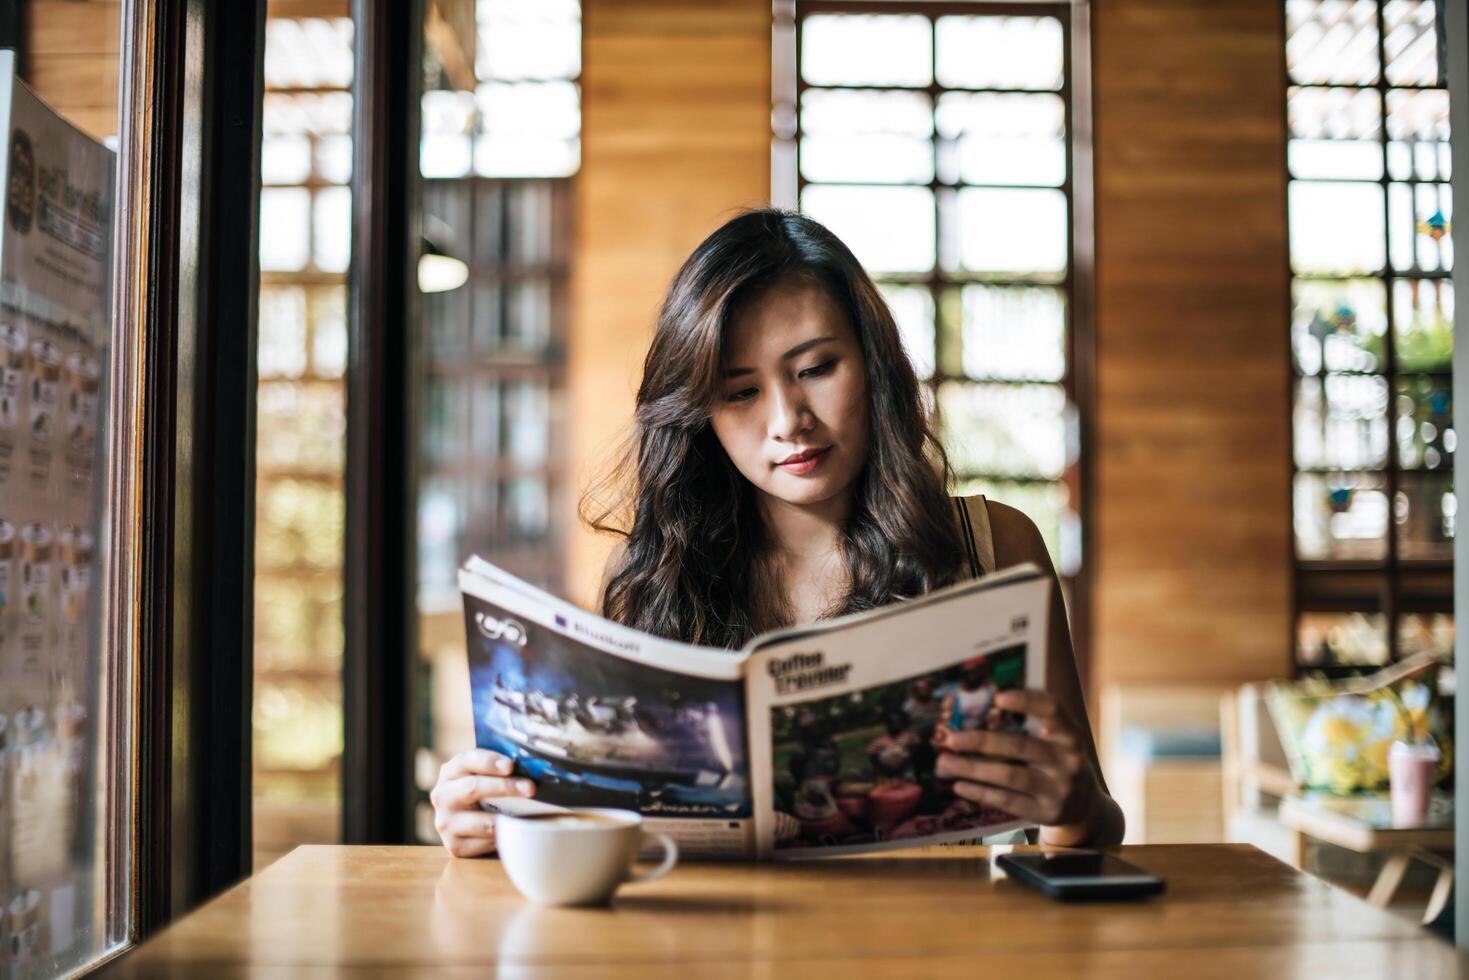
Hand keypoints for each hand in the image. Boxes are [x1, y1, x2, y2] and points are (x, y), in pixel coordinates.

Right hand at [430, 749, 536, 857]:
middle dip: (504, 787)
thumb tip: (533, 766)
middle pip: (473, 788)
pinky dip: (503, 838)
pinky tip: (515, 832)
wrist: (465, 821)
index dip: (489, 761)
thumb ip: (501, 767)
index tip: (511, 766)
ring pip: (482, 822)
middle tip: (530, 788)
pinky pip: (485, 843)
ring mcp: (446, 822)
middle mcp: (442, 796)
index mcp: (451, 771)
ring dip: (509, 818)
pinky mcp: (455, 846)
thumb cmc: (483, 791)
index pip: (467, 760)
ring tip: (530, 815)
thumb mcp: (484, 774)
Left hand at [933, 690, 1097, 829]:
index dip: (1027, 701)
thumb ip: (1035, 722)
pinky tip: (959, 786)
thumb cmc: (1058, 760)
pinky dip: (980, 793)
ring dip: (972, 769)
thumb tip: (984, 704)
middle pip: (1020, 746)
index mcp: (1071, 735)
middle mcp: (1068, 761)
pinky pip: (1007, 801)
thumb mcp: (1059, 739)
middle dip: (981, 742)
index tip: (998, 697)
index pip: (1052, 711)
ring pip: (1009, 776)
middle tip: (951, 738)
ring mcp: (1058, 789)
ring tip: (945, 763)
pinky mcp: (1046, 812)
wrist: (1084, 804)